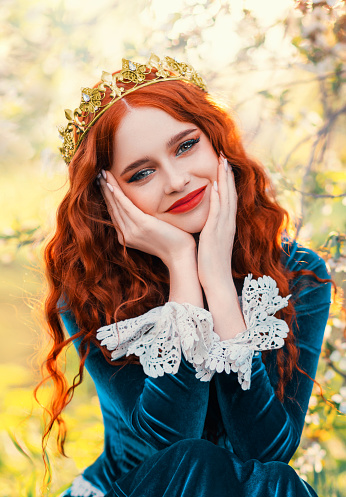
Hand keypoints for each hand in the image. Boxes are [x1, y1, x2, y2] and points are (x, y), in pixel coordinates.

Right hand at [98, 170, 195, 265]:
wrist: (180, 256)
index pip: (114, 213)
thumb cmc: (172, 243)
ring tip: (104, 174)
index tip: (104, 183)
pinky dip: (118, 195)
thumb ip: (144, 223)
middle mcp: (126, 235)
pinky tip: (112, 184)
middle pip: (112, 208)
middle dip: (105, 190)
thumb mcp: (153, 232)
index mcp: (127, 236)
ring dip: (109, 188)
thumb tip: (143, 211)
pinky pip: (127, 206)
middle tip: (99, 174)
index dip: (108, 197)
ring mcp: (133, 231)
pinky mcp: (142, 225)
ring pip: (116, 205)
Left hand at [197, 155, 236, 289]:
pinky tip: (214, 186)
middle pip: (231, 194)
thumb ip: (211, 230)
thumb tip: (206, 223)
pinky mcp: (215, 234)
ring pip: (226, 199)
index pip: (229, 198)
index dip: (227, 181)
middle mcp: (228, 224)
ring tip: (222, 162)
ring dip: (224, 180)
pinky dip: (217, 198)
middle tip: (224, 156)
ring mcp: (223, 228)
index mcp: (226, 225)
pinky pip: (217, 213)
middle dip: (227, 174)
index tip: (223, 166)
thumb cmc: (211, 265)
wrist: (216, 281)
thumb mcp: (212, 243)